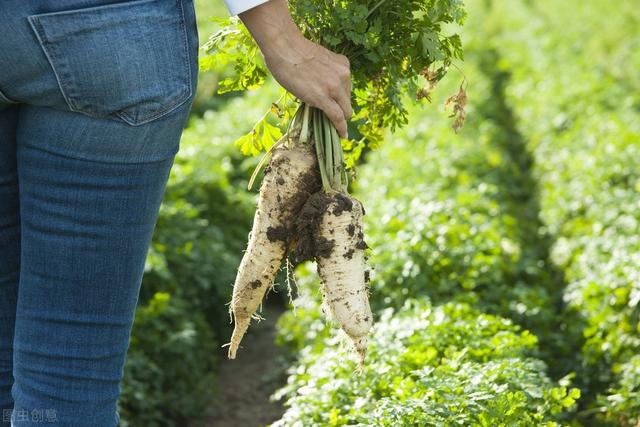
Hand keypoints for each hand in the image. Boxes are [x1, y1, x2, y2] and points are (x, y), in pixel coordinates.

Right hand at [239, 0, 351, 137]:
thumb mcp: (318, 60)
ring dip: (340, 119)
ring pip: (344, 111)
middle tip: (332, 117)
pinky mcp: (323, 98)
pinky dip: (340, 128)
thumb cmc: (293, 50)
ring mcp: (334, 87)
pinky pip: (337, 117)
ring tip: (334, 128)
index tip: (339, 106)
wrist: (284, 47)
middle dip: (341, 109)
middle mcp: (343, 75)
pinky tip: (341, 135)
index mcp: (343, 65)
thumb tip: (320, 87)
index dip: (341, 99)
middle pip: (347, 101)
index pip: (346, 87)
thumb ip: (325, 73)